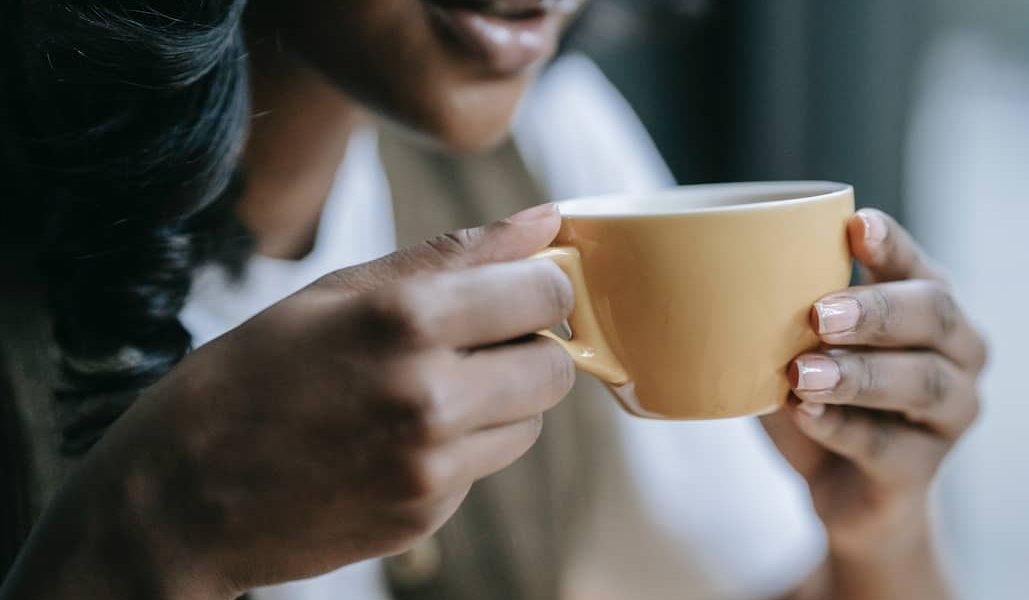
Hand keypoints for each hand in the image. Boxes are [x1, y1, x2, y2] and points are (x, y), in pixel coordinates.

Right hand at [2, 204, 575, 598]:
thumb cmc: (254, 373)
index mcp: (405, 318)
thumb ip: (454, 254)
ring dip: (503, 401)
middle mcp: (429, 394)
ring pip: (531, 421)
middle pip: (555, 365)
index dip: (540, 286)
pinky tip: (400, 438)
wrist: (182, 495)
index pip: (545, 291)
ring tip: (430, 390)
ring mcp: (430, 464)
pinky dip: (463, 447)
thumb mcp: (340, 291)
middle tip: (478, 342)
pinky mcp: (428, 514)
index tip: (519, 289)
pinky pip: (486, 466)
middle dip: (530, 348)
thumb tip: (545, 219)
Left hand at [762, 209, 986, 561]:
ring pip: (920, 382)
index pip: (916, 264)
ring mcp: (951, 412)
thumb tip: (718, 271)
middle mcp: (958, 351)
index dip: (891, 244)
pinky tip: (805, 415)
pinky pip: (885, 446)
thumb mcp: (798, 344)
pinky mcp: (923, 469)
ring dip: (858, 374)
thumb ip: (782, 309)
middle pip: (933, 315)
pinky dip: (841, 428)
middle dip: (876, 310)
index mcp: (929, 303)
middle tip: (820, 313)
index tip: (856, 225)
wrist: (844, 492)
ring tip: (802, 373)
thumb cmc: (819, 394)